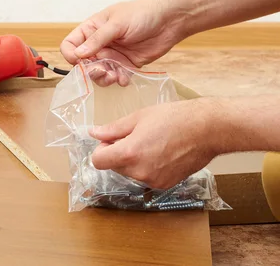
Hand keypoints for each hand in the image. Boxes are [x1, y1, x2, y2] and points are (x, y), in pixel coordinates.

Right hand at [60, 0, 183, 80]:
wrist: (170, 20)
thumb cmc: (142, 13)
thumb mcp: (116, 23)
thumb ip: (97, 39)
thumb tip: (77, 54)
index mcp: (91, 29)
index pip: (70, 45)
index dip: (71, 55)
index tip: (79, 61)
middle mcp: (99, 44)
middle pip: (83, 64)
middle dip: (90, 70)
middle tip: (102, 71)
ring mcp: (112, 55)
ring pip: (99, 73)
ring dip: (103, 78)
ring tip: (114, 76)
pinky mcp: (126, 65)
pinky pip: (116, 77)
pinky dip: (118, 80)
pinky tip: (125, 78)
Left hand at [88, 99, 218, 189]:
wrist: (207, 129)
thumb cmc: (175, 118)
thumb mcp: (138, 117)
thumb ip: (113, 129)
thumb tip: (94, 133)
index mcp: (129, 153)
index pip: (98, 161)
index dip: (102, 149)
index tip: (111, 139)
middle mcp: (139, 172)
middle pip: (114, 166)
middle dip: (119, 152)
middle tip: (136, 135)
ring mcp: (153, 181)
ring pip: (130, 172)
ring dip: (133, 160)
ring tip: (152, 142)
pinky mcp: (165, 184)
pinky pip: (146, 176)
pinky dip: (147, 166)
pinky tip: (162, 152)